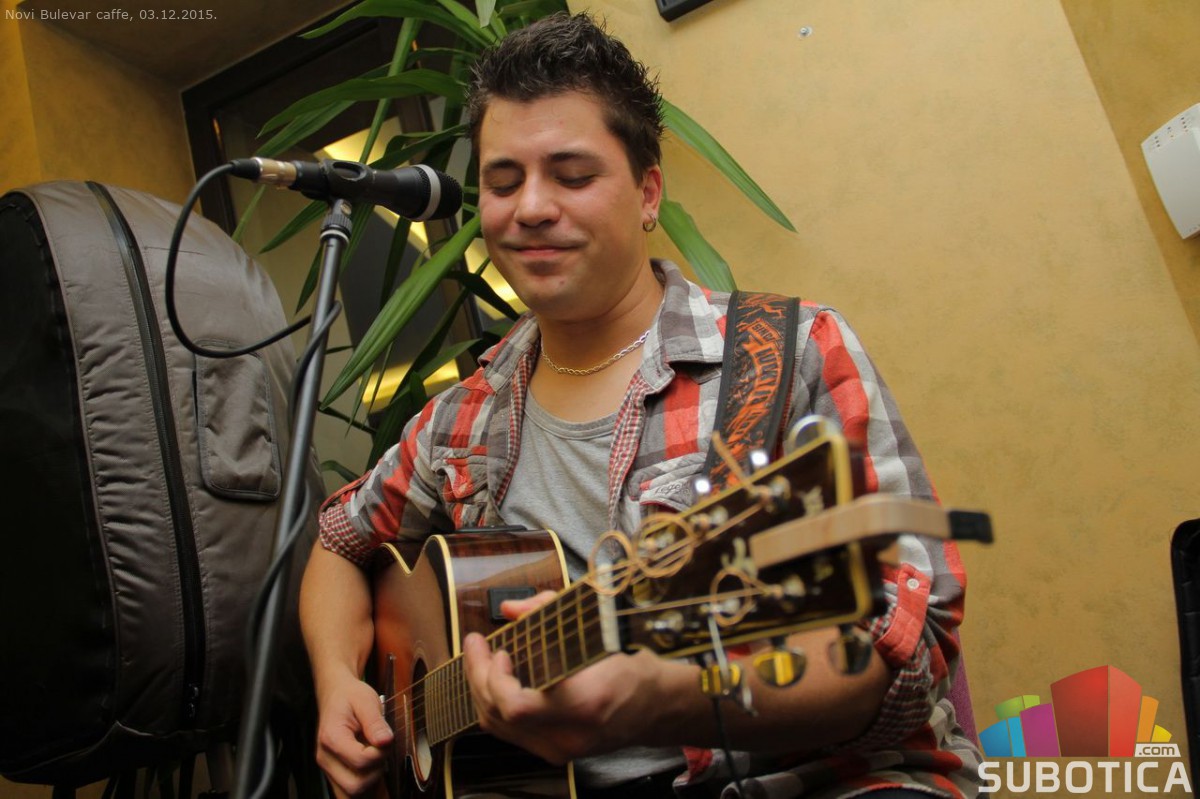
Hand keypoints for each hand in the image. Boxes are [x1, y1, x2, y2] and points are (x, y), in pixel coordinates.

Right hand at [313, 670, 394, 796]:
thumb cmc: (350, 697)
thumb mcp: (366, 700)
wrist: (336, 695)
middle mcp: (325, 758)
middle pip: (355, 785)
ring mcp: (327, 768)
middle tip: (380, 750)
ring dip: (370, 780)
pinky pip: (347, 793)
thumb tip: (386, 741)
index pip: (361, 761)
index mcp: (332, 738)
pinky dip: (363, 785)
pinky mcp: (333, 774)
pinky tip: (370, 768)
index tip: (385, 738)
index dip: (380, 753)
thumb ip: (375, 722)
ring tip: (374, 757)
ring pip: (351, 793)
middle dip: (376, 771)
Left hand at [461, 591, 675, 763]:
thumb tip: (511, 609)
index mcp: (583, 704)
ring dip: (482, 690)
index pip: (517, 707)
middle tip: (477, 645)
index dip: (496, 679)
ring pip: (498, 728)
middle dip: (479, 677)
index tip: (501, 650)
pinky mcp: (554, 753)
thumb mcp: (598, 631)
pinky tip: (496, 681)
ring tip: (481, 659)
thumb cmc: (629, 668)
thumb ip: (549, 613)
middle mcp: (568, 735)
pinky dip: (496, 705)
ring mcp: (559, 750)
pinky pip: (510, 733)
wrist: (655, 707)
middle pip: (500, 717)